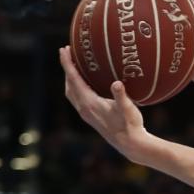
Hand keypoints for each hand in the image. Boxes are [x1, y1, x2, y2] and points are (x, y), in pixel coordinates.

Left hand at [60, 46, 152, 161]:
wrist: (130, 144)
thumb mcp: (127, 108)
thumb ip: (120, 95)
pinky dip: (76, 86)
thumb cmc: (130, 125)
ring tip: (74, 66)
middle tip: (67, 53)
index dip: (67, 63)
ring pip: (71, 92)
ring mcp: (86, 113)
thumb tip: (117, 83)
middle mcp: (84, 108)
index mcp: (89, 103)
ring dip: (70, 78)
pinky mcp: (90, 117)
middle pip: (69, 84)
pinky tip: (85, 83)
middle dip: (67, 68)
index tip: (63, 50)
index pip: (74, 79)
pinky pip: (77, 98)